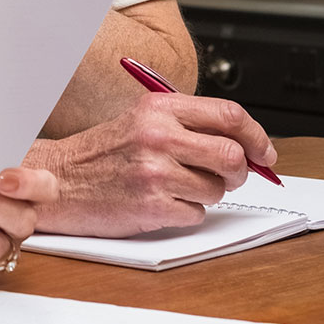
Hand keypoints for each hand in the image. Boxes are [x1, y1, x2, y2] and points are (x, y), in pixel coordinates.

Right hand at [29, 93, 278, 236]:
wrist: (59, 180)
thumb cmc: (103, 153)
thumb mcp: (143, 121)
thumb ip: (190, 126)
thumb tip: (246, 146)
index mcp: (160, 108)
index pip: (229, 115)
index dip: (256, 136)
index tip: (264, 153)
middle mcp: (158, 136)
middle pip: (232, 155)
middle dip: (239, 172)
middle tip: (229, 177)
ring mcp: (154, 172)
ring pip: (216, 189)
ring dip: (207, 194)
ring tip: (177, 188)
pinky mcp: (151, 205)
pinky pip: (196, 214)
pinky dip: (186, 212)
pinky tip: (161, 203)